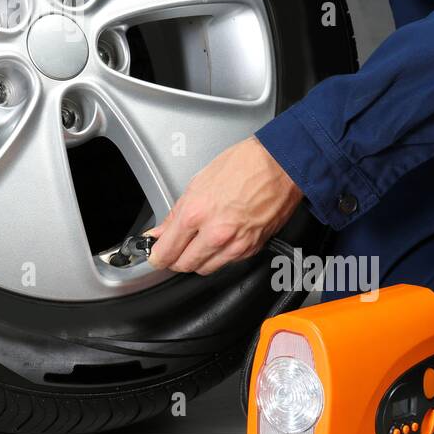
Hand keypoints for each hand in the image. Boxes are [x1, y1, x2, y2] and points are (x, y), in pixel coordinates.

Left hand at [147, 137, 302, 275]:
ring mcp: (235, 244)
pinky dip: (218, 256)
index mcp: (196, 213)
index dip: (156, 256)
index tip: (154, 254)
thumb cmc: (243, 164)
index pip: (166, 251)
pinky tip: (218, 240)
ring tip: (195, 244)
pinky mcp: (251, 248)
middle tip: (173, 249)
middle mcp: (215, 233)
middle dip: (174, 259)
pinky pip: (227, 262)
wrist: (280, 164)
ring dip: (196, 260)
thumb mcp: (198, 182)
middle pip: (184, 265)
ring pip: (205, 269)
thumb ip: (176, 213)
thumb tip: (162, 230)